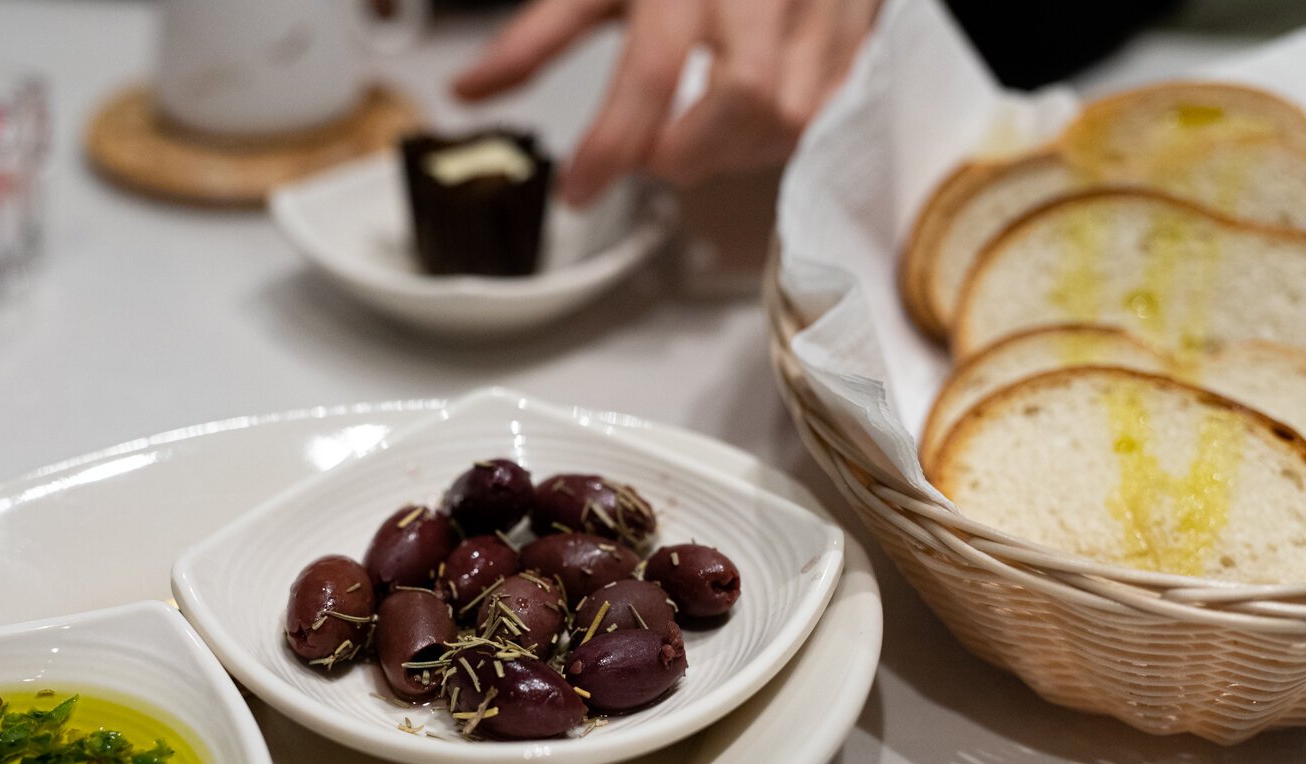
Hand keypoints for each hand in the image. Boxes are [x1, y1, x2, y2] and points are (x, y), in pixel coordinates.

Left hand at [454, 0, 882, 205]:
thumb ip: (536, 39)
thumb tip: (464, 92)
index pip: (651, 73)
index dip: (610, 147)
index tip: (577, 190)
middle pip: (743, 100)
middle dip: (691, 151)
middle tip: (653, 159)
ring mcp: (820, 11)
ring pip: (791, 117)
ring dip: (734, 151)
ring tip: (696, 136)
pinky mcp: (856, 33)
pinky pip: (829, 112)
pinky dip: (782, 137)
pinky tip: (748, 126)